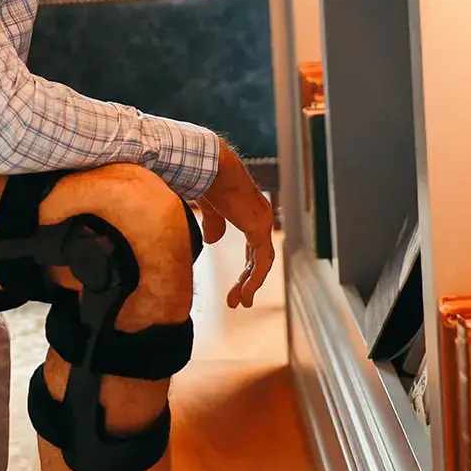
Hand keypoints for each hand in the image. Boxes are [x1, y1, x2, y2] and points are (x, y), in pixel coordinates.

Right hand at [195, 139, 276, 308]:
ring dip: (250, 285)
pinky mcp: (259, 228)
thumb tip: (211, 240)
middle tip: (237, 301)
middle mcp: (261, 218)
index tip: (236, 289)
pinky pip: (261, 261)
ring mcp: (263, 222)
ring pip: (262, 263)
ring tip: (240, 303)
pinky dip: (254, 280)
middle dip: (247, 281)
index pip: (253, 248)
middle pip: (258, 258)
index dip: (246, 270)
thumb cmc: (208, 180)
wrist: (210, 167)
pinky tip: (245, 295)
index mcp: (250, 212)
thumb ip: (214, 224)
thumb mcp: (210, 208)